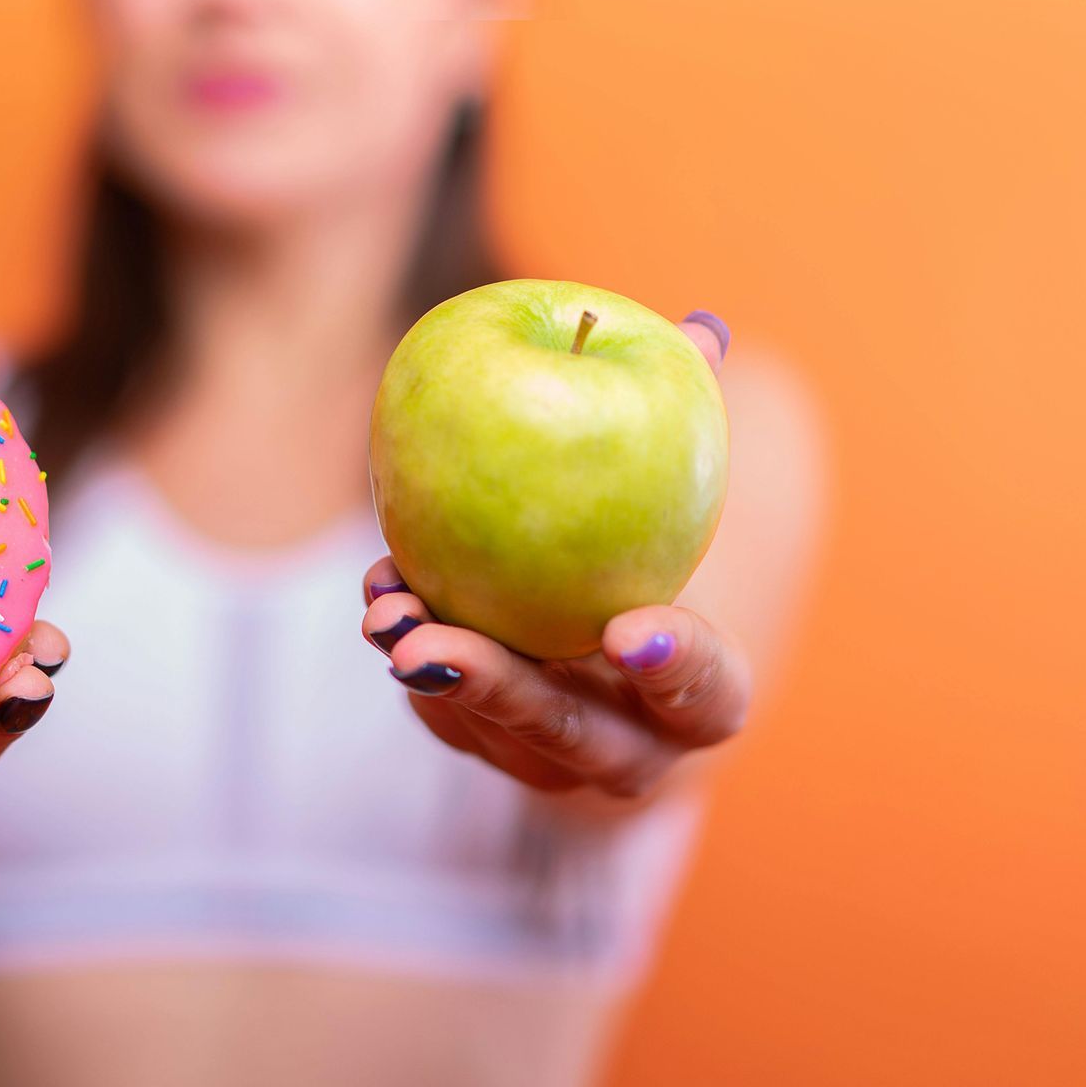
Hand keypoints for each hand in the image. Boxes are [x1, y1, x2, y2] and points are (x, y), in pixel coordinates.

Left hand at [358, 312, 747, 801]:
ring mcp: (548, 760)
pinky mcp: (481, 742)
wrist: (608, 647)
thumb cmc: (657, 549)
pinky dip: (412, 645)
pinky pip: (441, 705)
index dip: (676, 667)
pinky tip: (380, 592)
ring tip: (384, 614)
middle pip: (570, 734)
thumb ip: (691, 424)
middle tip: (436, 645)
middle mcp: (630, 749)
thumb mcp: (680, 497)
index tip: (627, 630)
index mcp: (704, 699)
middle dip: (499, 690)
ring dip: (431, 671)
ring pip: (489, 732)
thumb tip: (701, 326)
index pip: (705, 693)